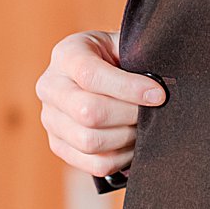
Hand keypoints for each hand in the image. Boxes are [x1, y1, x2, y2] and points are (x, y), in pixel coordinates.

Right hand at [35, 30, 165, 175]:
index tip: (158, 94)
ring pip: (90, 142)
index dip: (128, 88)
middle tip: (152, 111)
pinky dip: (121, 158)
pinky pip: (94, 164)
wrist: (96, 71)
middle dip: (129, 114)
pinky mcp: (59, 146)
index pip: (90, 75)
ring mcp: (50, 119)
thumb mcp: (122, 44)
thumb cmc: (115, 57)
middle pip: (89, 113)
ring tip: (142, 126)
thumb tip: (157, 90)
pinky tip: (132, 142)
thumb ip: (136, 58)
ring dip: (126, 137)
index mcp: (66, 55)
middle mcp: (50, 87)